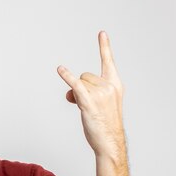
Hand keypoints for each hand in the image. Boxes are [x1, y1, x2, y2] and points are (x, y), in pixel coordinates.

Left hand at [57, 30, 125, 157]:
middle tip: (85, 104)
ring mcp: (100, 94)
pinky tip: (60, 69)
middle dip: (81, 88)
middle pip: (85, 75)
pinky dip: (67, 77)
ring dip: (76, 95)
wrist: (109, 142)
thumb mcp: (101, 104)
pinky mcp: (89, 102)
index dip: (104, 47)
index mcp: (115, 85)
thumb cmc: (104, 125)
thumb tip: (71, 91)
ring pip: (79, 83)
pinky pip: (75, 85)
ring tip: (84, 109)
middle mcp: (109, 87)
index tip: (101, 33)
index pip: (109, 62)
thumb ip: (88, 92)